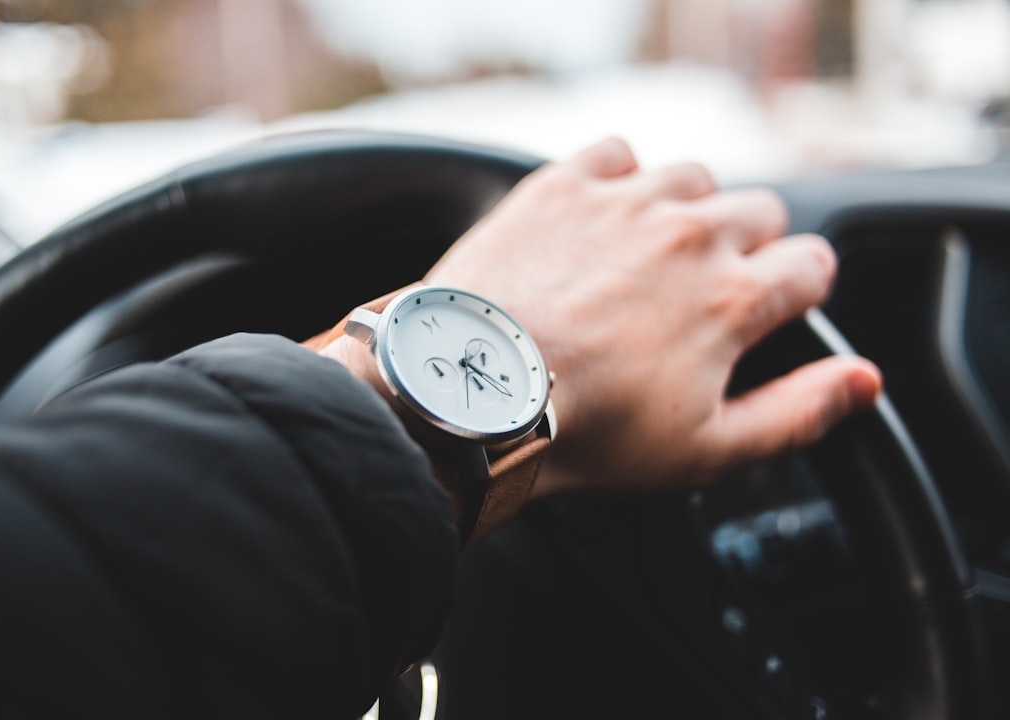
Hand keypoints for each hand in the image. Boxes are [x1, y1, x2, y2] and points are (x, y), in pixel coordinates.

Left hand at [425, 138, 880, 496]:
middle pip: (761, 212)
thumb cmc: (586, 430)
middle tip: (698, 297)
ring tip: (646, 259)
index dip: (797, 290)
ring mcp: (627, 202)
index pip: (813, 264)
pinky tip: (601, 219)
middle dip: (746, 249)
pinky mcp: (564, 185)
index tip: (767, 312)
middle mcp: (691, 234)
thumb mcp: (708, 449)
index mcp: (734, 298)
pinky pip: (618, 153)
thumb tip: (864, 380)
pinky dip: (619, 178)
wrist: (474, 392)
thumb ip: (799, 410)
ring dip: (686, 210)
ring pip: (694, 178)